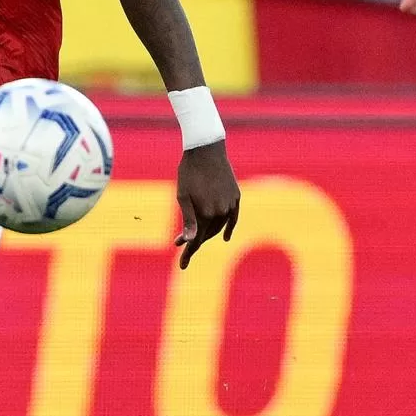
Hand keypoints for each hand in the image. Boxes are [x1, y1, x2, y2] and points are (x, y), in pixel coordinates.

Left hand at [175, 141, 239, 268]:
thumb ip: (188, 220)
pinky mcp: (236, 196)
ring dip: (207, 233)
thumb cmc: (189, 172)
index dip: (188, 252)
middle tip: (180, 244)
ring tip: (194, 235)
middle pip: (207, 234)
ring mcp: (230, 204)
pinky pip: (233, 218)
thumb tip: (189, 242)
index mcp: (206, 213)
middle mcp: (221, 212)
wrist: (206, 149)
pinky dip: (228, 228)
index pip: (197, 240)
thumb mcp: (183, 196)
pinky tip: (225, 237)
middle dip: (194, 241)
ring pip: (219, 226)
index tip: (182, 265)